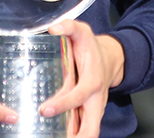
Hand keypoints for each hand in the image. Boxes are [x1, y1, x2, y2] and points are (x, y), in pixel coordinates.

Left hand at [39, 20, 124, 137]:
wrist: (109, 59)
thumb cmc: (92, 47)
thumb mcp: (82, 31)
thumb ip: (68, 26)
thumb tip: (53, 28)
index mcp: (93, 81)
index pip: (77, 97)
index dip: (62, 104)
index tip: (45, 109)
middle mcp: (95, 99)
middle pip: (91, 129)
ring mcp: (93, 108)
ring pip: (88, 132)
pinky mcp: (89, 112)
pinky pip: (82, 128)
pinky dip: (72, 134)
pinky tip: (55, 135)